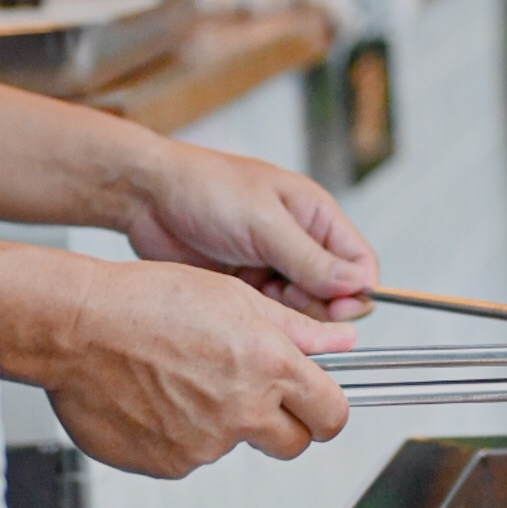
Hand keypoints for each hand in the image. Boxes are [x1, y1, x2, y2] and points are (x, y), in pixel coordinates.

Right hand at [25, 252, 355, 477]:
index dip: (329, 411)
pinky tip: (160, 396)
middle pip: (293, 443)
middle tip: (254, 392)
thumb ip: (298, 328)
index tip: (321, 406)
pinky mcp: (166, 465)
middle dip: (286, 424)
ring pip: (235, 445)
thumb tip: (343, 341)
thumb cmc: (151, 301)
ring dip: (224, 422)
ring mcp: (203, 446)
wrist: (79, 328)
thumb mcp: (238, 298)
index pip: (332, 414)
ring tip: (187, 378)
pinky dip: (183, 434)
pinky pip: (191, 457)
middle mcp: (241, 413)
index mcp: (268, 367)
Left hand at [123, 140, 378, 322]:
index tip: (342, 312)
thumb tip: (359, 284)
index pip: (360, 262)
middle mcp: (301, 242)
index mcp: (317, 216)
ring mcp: (273, 265)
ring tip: (259, 300)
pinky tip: (244, 310)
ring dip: (289, 314)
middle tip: (289, 305)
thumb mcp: (265, 224)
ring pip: (303, 307)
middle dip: (321, 307)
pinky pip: (270, 312)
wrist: (147, 196)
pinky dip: (264, 318)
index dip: (358, 291)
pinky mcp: (246, 284)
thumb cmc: (207, 189)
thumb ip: (311, 258)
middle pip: (335, 292)